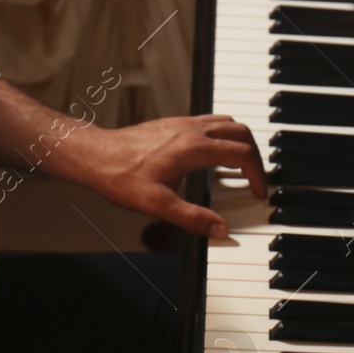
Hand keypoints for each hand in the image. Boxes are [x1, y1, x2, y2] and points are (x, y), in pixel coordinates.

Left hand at [83, 114, 265, 236]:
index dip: (257, 175)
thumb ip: (192, 218)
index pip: (242, 154)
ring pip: (228, 123)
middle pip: (241, 133)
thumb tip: (221, 230)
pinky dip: (224, 136)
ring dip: (241, 143)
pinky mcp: (175, 124)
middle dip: (256, 157)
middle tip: (255, 180)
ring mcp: (183, 124)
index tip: (258, 192)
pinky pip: (211, 122)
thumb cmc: (120, 176)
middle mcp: (192, 130)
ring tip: (241, 167)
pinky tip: (214, 156)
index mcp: (193, 148)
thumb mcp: (157, 204)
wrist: (95, 154)